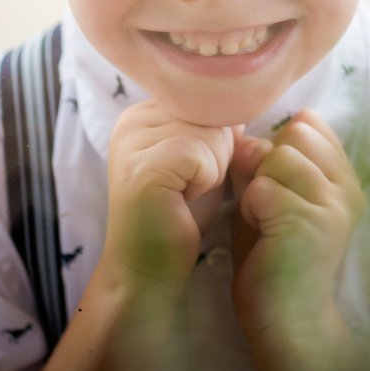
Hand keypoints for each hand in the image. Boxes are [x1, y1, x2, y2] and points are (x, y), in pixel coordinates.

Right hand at [98, 100, 241, 298]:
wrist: (150, 268)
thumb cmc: (180, 216)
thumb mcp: (203, 159)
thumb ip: (215, 128)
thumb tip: (238, 105)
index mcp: (142, 113)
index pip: (206, 102)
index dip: (217, 139)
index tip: (191, 172)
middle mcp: (131, 120)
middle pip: (211, 115)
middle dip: (218, 154)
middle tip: (188, 186)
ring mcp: (133, 142)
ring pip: (212, 133)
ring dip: (214, 169)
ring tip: (185, 193)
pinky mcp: (143, 166)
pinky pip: (202, 155)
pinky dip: (207, 181)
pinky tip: (183, 199)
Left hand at [229, 109, 364, 370]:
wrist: (287, 320)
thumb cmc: (273, 259)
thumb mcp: (271, 199)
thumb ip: (263, 165)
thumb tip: (248, 137)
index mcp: (342, 178)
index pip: (309, 125)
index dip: (279, 146)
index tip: (276, 185)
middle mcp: (346, 187)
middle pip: (293, 135)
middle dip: (268, 162)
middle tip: (268, 206)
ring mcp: (332, 204)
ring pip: (277, 157)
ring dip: (258, 187)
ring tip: (265, 221)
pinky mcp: (310, 222)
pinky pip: (263, 189)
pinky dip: (251, 209)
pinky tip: (263, 235)